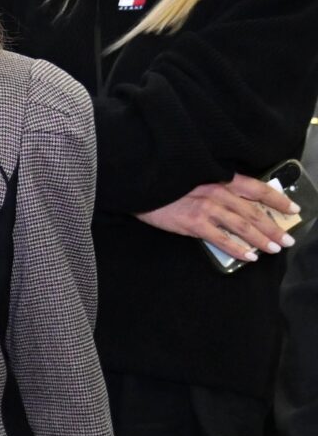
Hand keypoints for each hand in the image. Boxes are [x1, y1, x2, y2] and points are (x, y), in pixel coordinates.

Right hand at [137, 172, 297, 262]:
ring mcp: (207, 208)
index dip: (278, 199)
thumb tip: (239, 202)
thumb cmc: (169, 183)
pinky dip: (238, 249)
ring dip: (262, 239)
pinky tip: (250, 257)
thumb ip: (218, 187)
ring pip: (242, 226)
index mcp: (221, 179)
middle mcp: (218, 192)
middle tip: (288, 239)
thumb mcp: (197, 178)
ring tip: (275, 249)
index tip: (293, 208)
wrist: (142, 186)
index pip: (258, 189)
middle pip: (254, 211)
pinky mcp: (193, 223)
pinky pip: (221, 239)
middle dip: (274, 226)